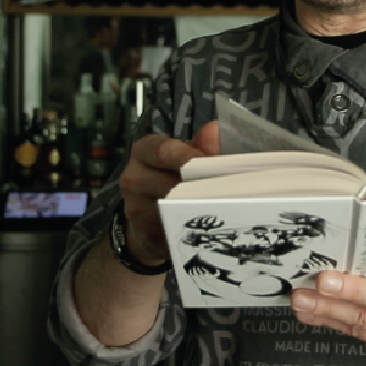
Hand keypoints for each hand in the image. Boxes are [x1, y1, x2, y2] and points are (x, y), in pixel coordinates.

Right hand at [117, 121, 219, 264]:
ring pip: (173, 209)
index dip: (188, 157)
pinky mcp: (146, 235)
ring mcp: (136, 209)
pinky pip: (174, 231)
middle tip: (231, 188)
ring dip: (202, 208)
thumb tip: (214, 130)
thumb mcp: (185, 157)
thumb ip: (201, 145)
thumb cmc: (173, 177)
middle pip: (170, 183)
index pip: (162, 150)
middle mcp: (133, 178)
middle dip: (201, 186)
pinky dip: (195, 228)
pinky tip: (214, 225)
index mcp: (144, 151)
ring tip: (229, 206)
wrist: (148, 218)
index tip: (210, 163)